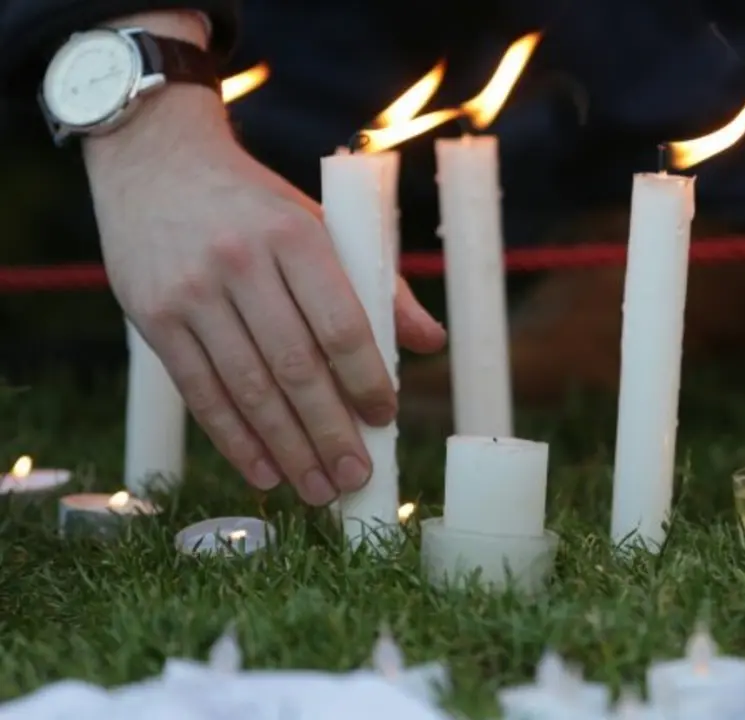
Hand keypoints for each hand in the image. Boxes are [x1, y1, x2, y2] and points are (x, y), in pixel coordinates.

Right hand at [84, 17, 444, 504]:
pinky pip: (200, 392)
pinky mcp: (152, 318)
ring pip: (247, 388)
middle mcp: (240, 264)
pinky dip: (234, 439)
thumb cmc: (257, 206)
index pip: (340, 324)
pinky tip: (264, 472)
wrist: (156, 162)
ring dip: (287, 448)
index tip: (386, 418)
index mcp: (296, 236)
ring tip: (318, 489)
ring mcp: (191, 293)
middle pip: (294, 367)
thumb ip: (378, 285)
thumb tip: (432, 343)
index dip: (366, 379)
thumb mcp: (322, 224)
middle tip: (357, 477)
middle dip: (330, 432)